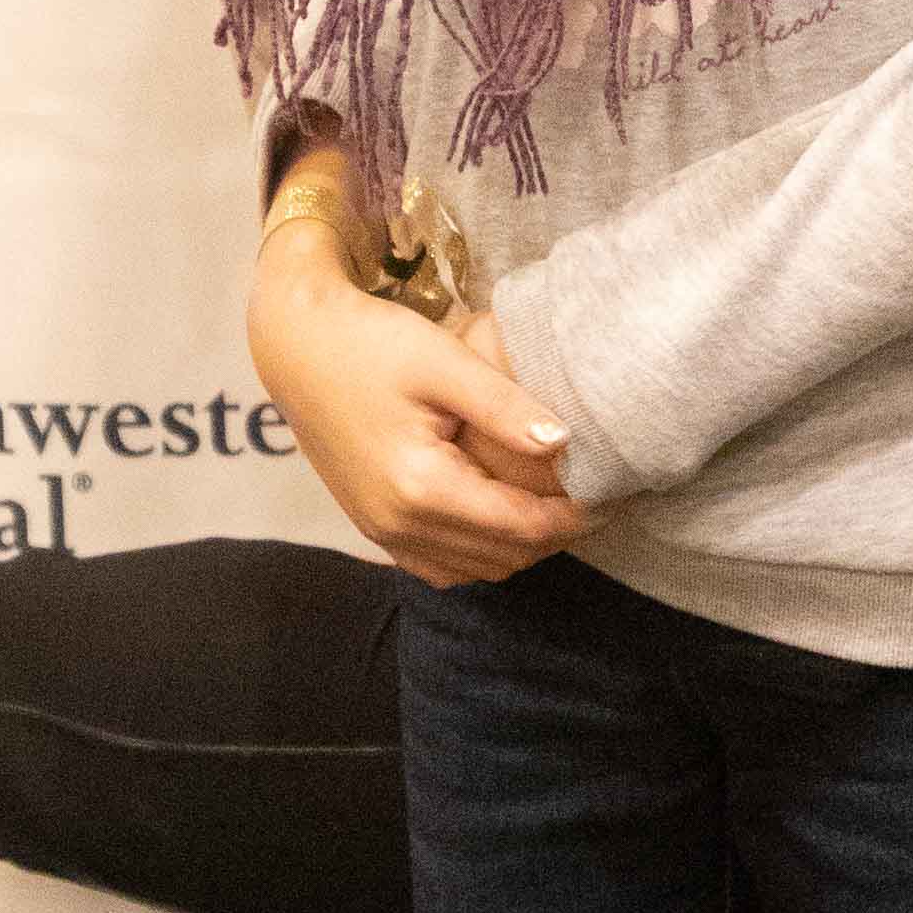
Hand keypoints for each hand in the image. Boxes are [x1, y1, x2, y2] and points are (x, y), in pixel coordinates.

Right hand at [249, 226, 586, 585]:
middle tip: (597, 498)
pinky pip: (441, 565)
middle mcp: (398, 524)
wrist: (295, 346)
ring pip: (476, 570)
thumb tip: (567, 444)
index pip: (522, 525)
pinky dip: (481, 553)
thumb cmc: (369, 343)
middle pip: (504, 557)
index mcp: (420, 487)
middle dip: (557, 534)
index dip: (577, 516)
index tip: (616, 492)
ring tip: (558, 504)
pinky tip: (504, 516)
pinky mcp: (372, 526)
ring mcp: (381, 532)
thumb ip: (506, 407)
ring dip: (522, 546)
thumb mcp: (444, 362)